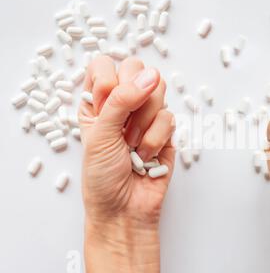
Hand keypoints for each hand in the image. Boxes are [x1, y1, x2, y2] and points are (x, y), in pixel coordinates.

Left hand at [79, 56, 174, 272]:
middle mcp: (122, 103)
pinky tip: (146, 155)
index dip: (109, 80)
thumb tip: (150, 74)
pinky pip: (169, 117)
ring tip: (132, 144)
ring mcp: (146, 115)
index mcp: (96, 101)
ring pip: (158, 91)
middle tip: (121, 125)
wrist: (124, 208)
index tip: (104, 104)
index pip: (106, 65)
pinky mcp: (166, 130)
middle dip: (132, 99)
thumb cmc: (102, 175)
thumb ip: (121, 99)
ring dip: (143, 123)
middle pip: (138, 70)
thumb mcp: (99, 133)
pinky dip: (156, 139)